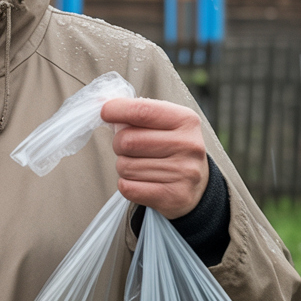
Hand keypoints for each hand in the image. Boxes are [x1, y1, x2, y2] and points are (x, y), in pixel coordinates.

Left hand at [100, 98, 208, 219]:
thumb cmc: (171, 148)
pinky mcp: (174, 197)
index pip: (142, 111)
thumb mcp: (165, 124)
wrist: (197, 186)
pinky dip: (127, 185)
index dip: (116, 110)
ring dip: (124, 167)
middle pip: (127, 141)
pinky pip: (128, 188)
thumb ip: (137, 113)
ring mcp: (183, 173)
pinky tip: (142, 182)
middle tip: (130, 148)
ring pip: (125, 166)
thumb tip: (102, 104)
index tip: (105, 112)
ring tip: (141, 166)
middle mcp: (188, 145)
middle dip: (119, 144)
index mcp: (185, 120)